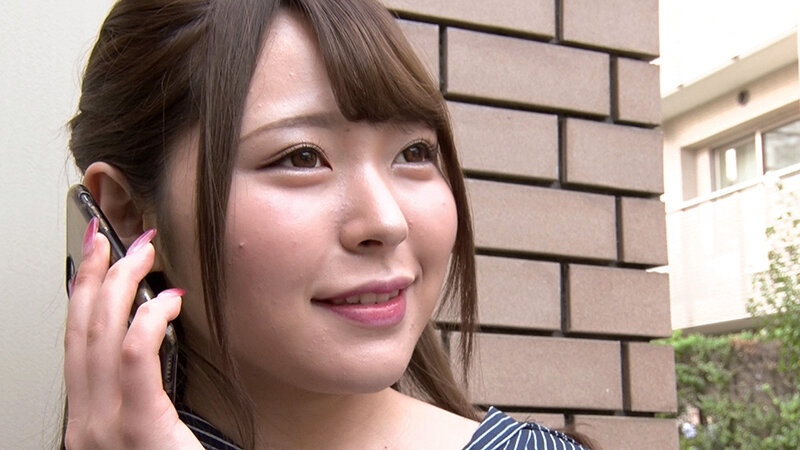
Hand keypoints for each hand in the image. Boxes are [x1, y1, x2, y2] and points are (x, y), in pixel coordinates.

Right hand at [64, 220, 201, 448]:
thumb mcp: (146, 433)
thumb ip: (139, 395)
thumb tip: (152, 342)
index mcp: (88, 421)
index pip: (75, 343)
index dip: (83, 293)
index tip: (97, 256)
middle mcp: (86, 423)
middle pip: (80, 331)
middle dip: (98, 275)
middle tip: (118, 240)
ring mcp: (104, 428)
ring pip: (100, 334)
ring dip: (122, 285)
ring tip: (145, 255)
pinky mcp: (138, 428)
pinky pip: (133, 358)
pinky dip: (147, 321)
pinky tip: (167, 301)